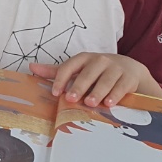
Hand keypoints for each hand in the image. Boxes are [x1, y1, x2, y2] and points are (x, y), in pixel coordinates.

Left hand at [30, 54, 155, 107]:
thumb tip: (31, 68)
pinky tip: (110, 103)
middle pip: (88, 74)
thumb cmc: (98, 71)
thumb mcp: (78, 69)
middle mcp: (99, 60)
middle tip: (72, 99)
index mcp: (83, 58)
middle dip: (79, 87)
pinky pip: (121, 86)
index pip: (69, 67)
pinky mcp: (129, 77)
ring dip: (98, 92)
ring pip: (105, 80)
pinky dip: (115, 95)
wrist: (129, 69)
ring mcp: (115, 67)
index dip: (61, 79)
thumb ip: (56, 71)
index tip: (55, 93)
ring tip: (91, 103)